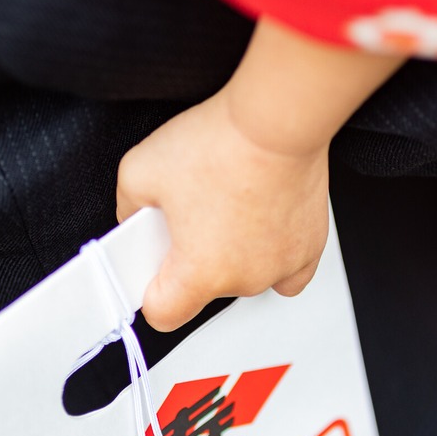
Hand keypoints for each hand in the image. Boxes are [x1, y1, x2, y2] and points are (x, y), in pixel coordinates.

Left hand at [116, 92, 329, 331]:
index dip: (152, 292)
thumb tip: (134, 218)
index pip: (164, 315)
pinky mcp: (308, 248)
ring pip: (245, 276)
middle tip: (190, 213)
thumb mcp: (139, 170)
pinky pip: (286, 270)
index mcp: (200, 273)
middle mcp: (244, 279)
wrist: (276, 120)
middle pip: (206, 290)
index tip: (155, 268)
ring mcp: (280, 266)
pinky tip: (261, 226)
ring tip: (228, 205)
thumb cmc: (219, 144)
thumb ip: (128, 207)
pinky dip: (271, 253)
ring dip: (233, 252)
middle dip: (193, 258)